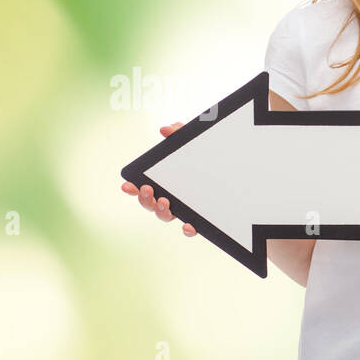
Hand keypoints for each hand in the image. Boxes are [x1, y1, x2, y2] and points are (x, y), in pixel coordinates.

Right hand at [121, 122, 196, 236]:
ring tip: (164, 202)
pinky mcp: (200, 217)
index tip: (127, 186)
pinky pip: (190, 229)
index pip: (144, 186)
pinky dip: (187, 230)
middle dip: (145, 199)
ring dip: (161, 211)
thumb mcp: (193, 141)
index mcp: (165, 181)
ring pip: (166, 216)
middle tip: (147, 190)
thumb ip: (179, 133)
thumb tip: (165, 130)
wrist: (233, 166)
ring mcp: (184, 208)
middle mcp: (171, 197)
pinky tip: (188, 225)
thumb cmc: (206, 155)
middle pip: (151, 204)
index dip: (132, 188)